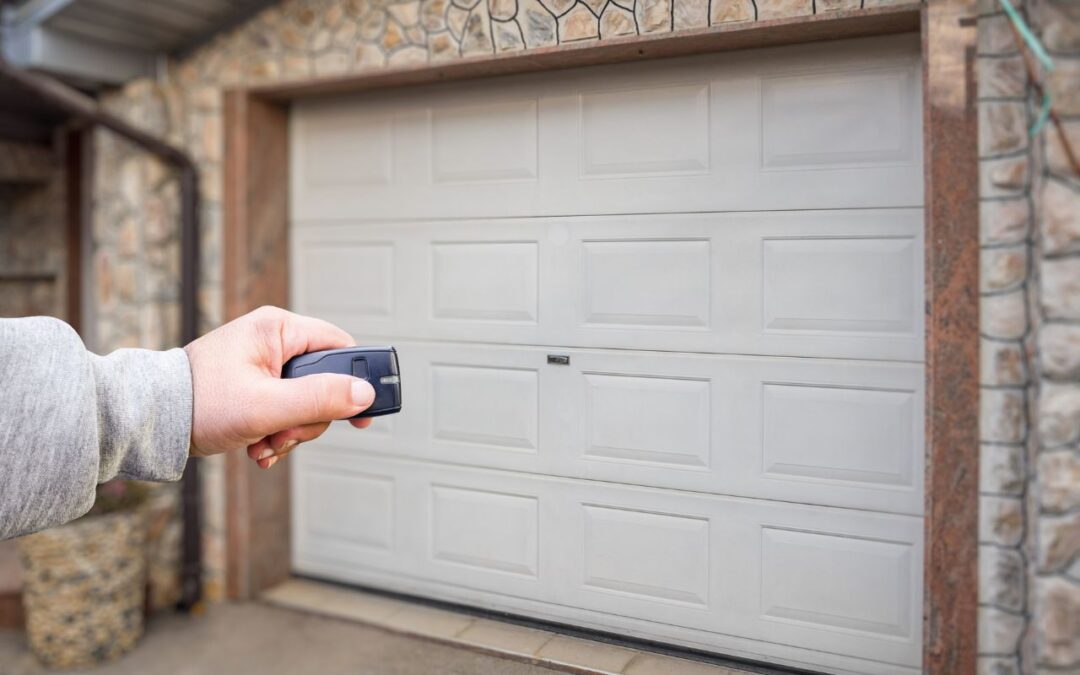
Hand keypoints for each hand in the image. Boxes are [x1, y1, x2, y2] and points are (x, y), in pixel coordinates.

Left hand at [184, 306, 374, 467]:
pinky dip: (277, 432)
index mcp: (278, 329)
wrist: (150, 421)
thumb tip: (364, 394)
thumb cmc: (198, 403)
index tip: (362, 414)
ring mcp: (263, 363)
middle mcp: (273, 340)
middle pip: (324, 381)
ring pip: (305, 402)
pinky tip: (258, 445)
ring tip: (265, 443)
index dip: (356, 380)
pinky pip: (285, 409)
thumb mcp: (267, 405)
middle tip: (285, 434)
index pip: (340, 347)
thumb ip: (319, 399)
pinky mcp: (254, 384)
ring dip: (291, 431)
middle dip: (310, 418)